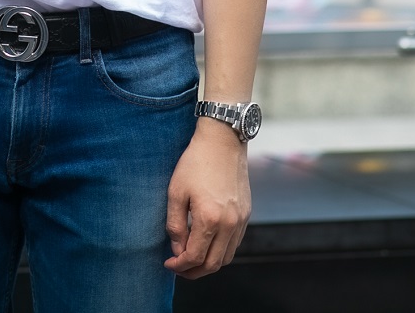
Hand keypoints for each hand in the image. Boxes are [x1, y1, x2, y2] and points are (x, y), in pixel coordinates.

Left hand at [164, 119, 250, 278]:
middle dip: (194, 272)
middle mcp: (230, 225)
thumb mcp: (176, 192)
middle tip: (178, 268)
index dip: (179, 265)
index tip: (168, 263)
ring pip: (227, 257)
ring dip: (208, 264)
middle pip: (213, 265)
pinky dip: (221, 251)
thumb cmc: (195, 164)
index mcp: (210, 220)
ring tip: (191, 259)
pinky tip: (207, 244)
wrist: (222, 142)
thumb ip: (175, 225)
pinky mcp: (247, 215)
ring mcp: (241, 221)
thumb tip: (177, 249)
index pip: (195, 257)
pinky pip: (235, 244)